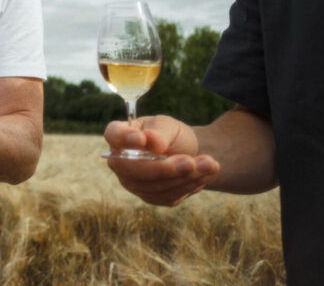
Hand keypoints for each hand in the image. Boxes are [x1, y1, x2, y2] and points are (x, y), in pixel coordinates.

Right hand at [103, 115, 219, 205]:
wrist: (187, 153)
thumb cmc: (171, 134)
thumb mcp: (167, 126)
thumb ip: (159, 132)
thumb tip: (152, 142)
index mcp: (120, 135)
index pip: (113, 135)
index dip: (124, 138)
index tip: (141, 139)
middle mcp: (120, 161)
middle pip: (132, 169)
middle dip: (164, 168)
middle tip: (191, 162)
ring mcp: (132, 182)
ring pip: (155, 186)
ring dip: (185, 176)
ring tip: (210, 164)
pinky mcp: (150, 197)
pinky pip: (168, 196)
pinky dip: (189, 185)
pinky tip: (205, 174)